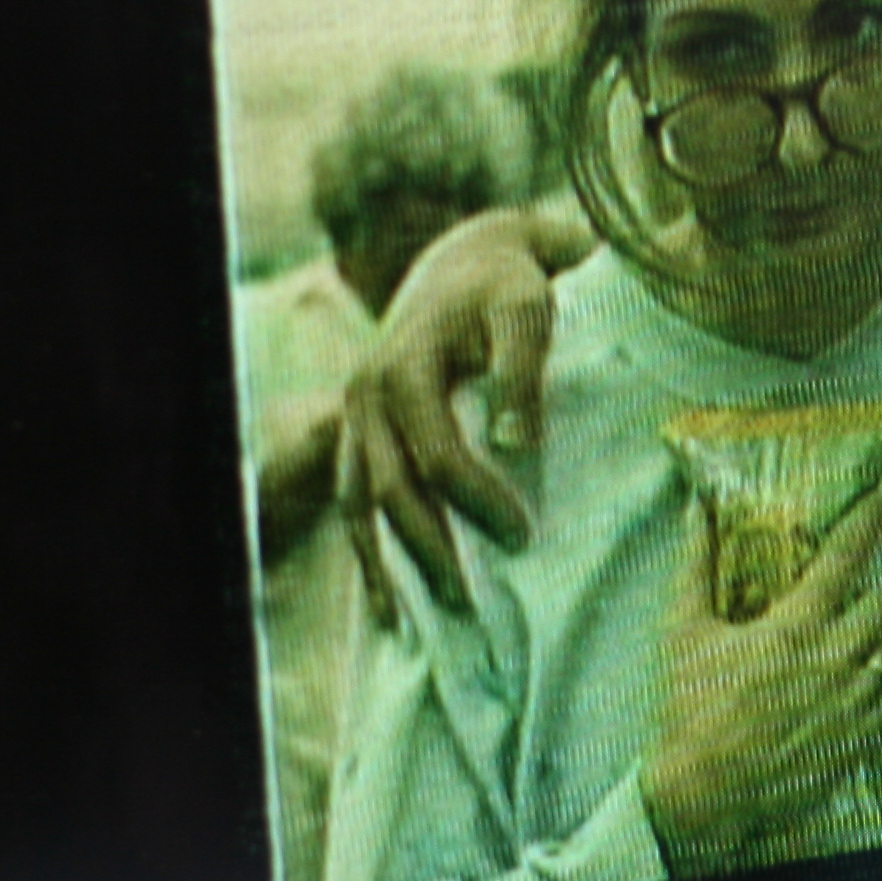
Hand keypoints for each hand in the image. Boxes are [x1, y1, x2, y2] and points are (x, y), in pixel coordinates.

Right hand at [337, 210, 558, 617]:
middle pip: (390, 491)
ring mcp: (355, 415)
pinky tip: (387, 596)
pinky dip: (367, 547)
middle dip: (430, 550)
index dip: (478, 500)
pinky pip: (354, 498)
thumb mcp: (527, 310)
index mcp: (403, 368)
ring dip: (386, 563)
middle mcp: (365, 394)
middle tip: (471, 604)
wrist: (467, 259)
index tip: (522, 535)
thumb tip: (513, 445)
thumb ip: (522, 371)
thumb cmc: (508, 285)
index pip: (436, 454)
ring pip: (359, 503)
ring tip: (412, 621)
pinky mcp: (359, 430)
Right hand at [646, 491, 881, 876]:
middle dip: (872, 595)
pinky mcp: (861, 741)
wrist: (703, 794)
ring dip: (873, 644)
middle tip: (848, 602)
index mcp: (795, 628)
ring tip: (840, 653)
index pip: (845, 559)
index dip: (868, 522)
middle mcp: (835, 661)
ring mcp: (854, 704)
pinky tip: (843, 694)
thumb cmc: (689, 710)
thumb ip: (695, 566)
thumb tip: (698, 510)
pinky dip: (873, 689)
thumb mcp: (684, 632)